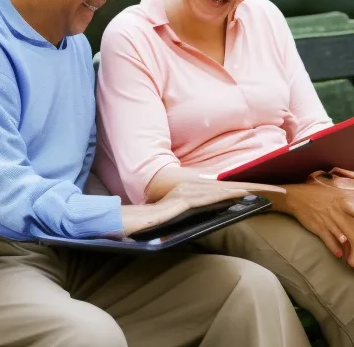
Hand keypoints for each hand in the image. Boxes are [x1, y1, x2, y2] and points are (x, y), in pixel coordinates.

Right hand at [121, 178, 284, 237]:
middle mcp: (192, 188)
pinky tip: (242, 194)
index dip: (248, 188)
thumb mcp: (178, 216)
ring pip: (223, 189)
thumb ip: (195, 214)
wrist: (128, 219)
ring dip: (248, 188)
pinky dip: (227, 194)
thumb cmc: (152, 221)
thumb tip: (215, 215)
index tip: (269, 190)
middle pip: (230, 186)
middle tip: (281, 187)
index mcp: (193, 192)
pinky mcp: (182, 201)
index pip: (226, 189)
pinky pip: (209, 197)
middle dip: (257, 186)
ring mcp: (186, 193)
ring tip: (271, 190)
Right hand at [281, 170, 353, 266]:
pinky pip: (328, 239)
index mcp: (341, 201)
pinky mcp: (318, 226)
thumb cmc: (314, 194)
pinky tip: (339, 254)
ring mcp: (327, 220)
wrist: (294, 197)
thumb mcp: (332, 190)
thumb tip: (353, 199)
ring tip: (352, 257)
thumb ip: (345, 197)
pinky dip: (334, 247)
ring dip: (349, 248)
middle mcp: (336, 211)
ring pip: (342, 236)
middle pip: (352, 228)